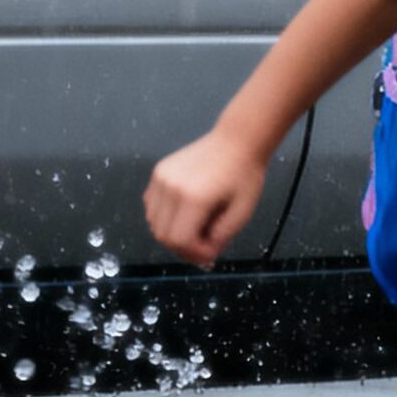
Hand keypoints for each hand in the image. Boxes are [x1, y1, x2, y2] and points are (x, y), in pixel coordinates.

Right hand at [144, 130, 266, 266]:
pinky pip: (152, 206)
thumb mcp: (242, 213)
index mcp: (194, 197)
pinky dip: (165, 218)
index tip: (211, 254)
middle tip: (204, 247)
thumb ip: (221, 237)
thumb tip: (204, 255)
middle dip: (183, 248)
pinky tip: (186, 214)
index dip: (194, 254)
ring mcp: (161, 178)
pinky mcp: (158, 172)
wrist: (236, 141)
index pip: (179, 240)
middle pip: (163, 235)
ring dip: (173, 233)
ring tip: (197, 228)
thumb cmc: (244, 175)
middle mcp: (171, 187)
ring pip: (154, 223)